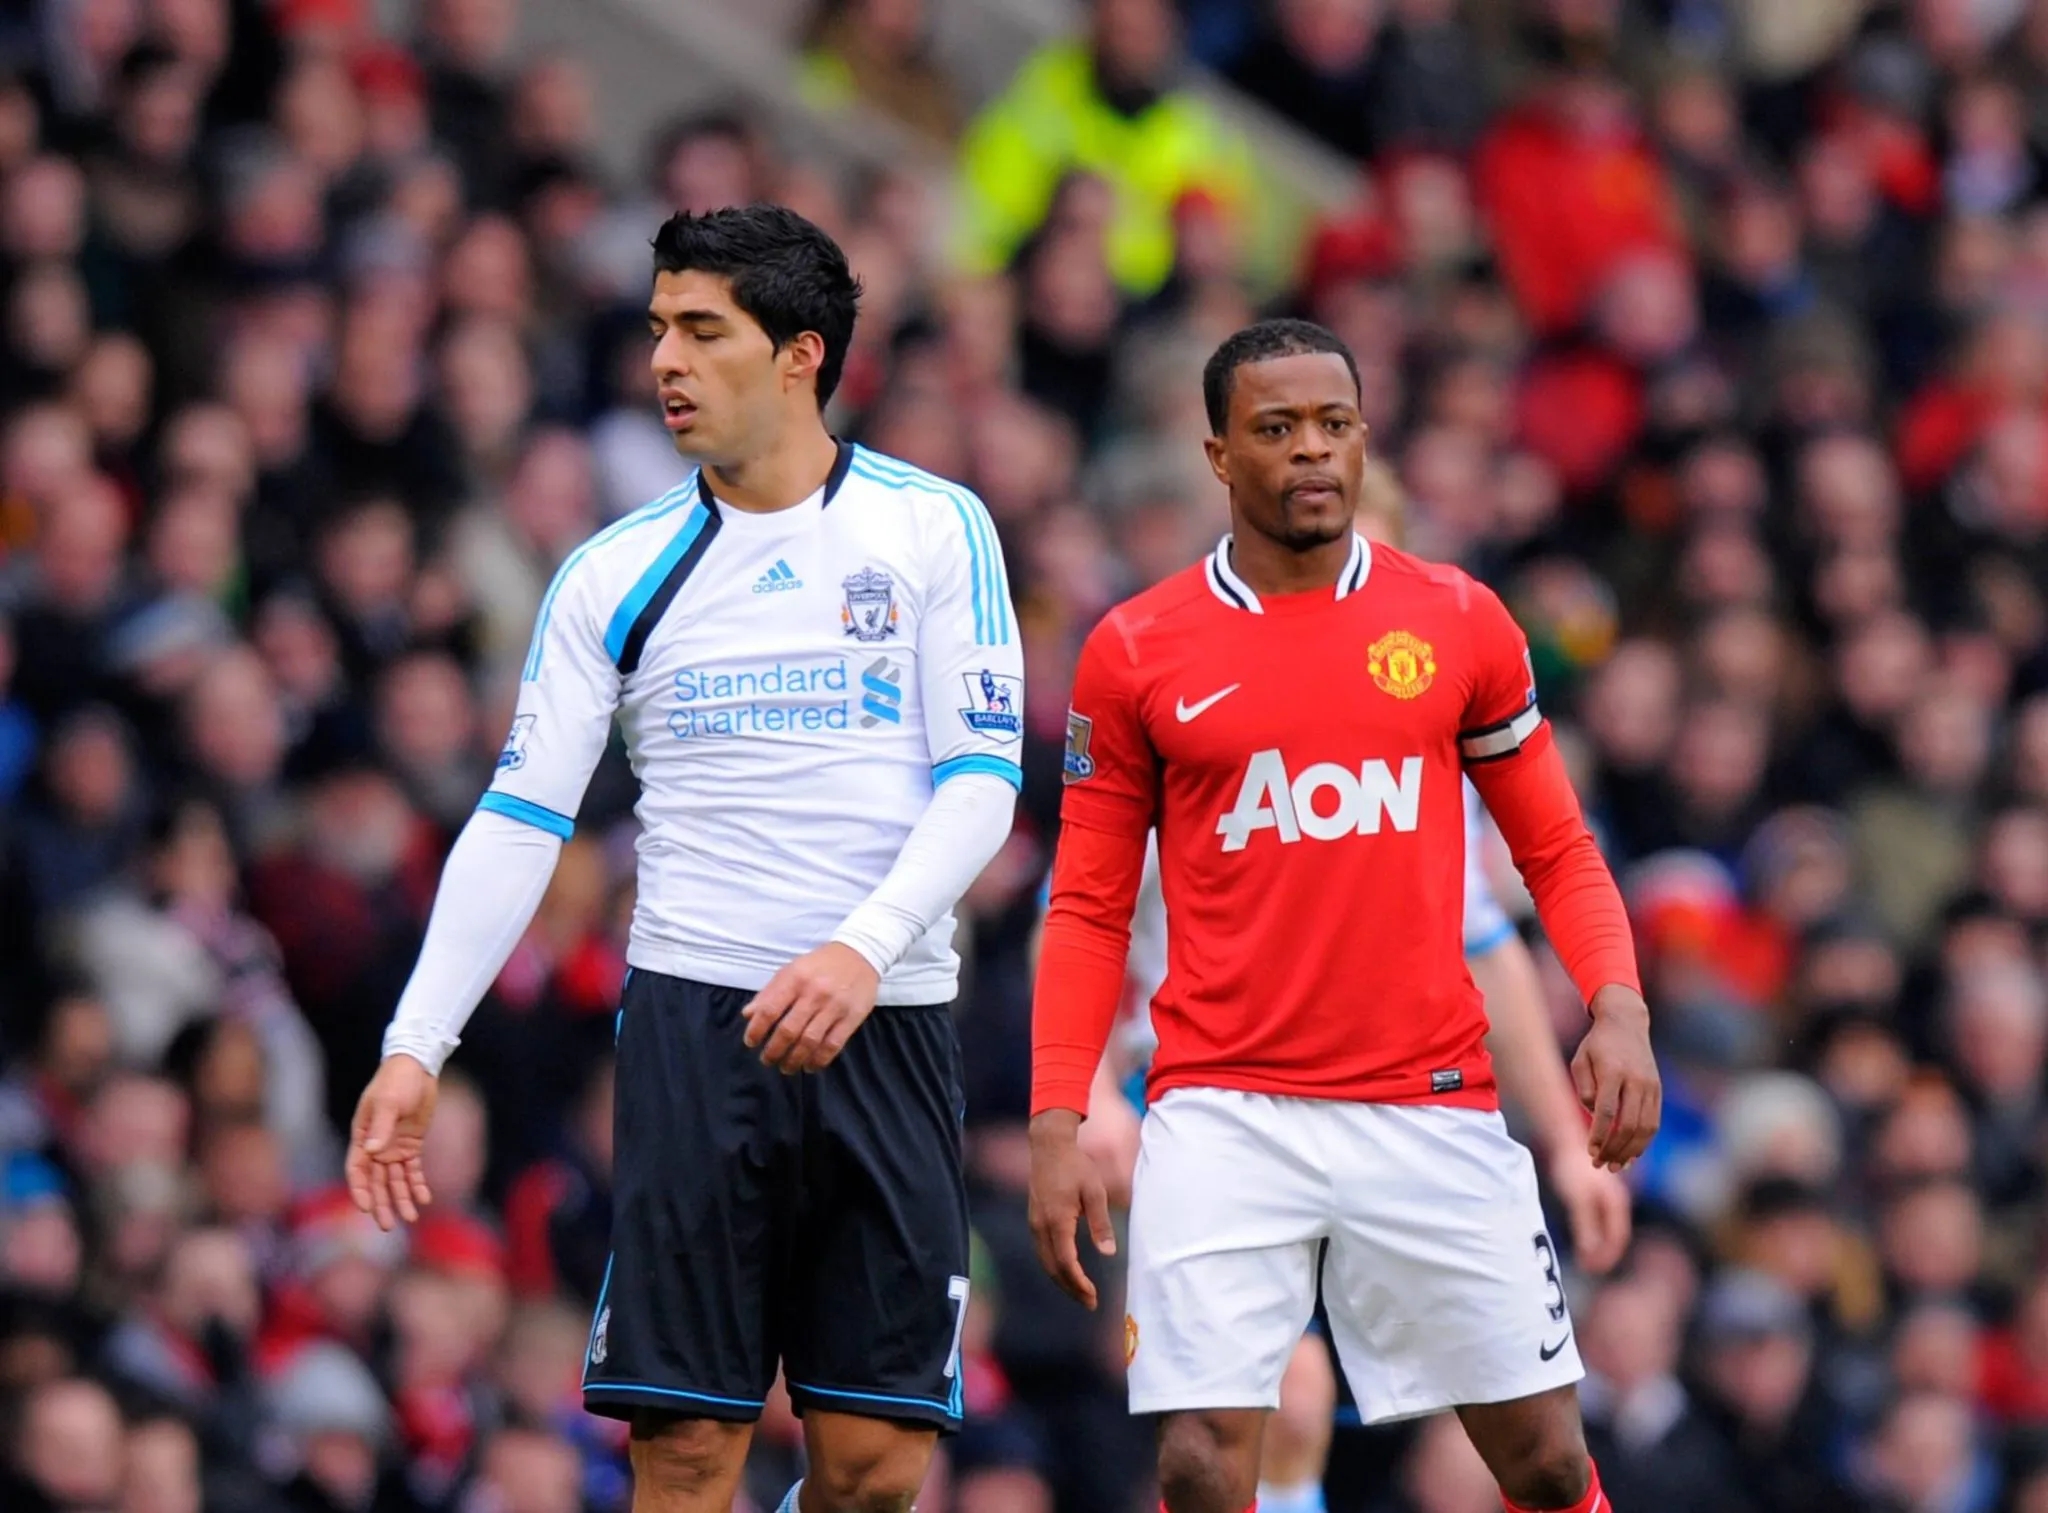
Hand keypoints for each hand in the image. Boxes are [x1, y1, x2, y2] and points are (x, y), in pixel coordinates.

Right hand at [346, 1054, 438, 1230]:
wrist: (417, 1067)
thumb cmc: (397, 1081)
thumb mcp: (389, 1102)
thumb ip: (381, 1126)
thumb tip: (373, 1151)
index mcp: (362, 1137)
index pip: (357, 1170)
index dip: (360, 1190)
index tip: (366, 1208)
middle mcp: (375, 1146)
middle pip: (376, 1182)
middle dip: (381, 1204)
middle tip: (387, 1227)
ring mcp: (393, 1147)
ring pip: (395, 1180)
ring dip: (401, 1199)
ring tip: (411, 1218)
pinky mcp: (411, 1145)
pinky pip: (412, 1170)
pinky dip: (417, 1185)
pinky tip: (425, 1198)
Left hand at [742, 943, 880, 1072]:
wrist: (860, 954)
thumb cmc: (820, 964)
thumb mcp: (791, 970)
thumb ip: (769, 992)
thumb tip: (748, 1015)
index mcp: (795, 978)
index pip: (769, 1010)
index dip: (756, 1030)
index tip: (751, 1042)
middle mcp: (814, 993)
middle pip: (789, 1030)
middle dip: (774, 1051)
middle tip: (767, 1060)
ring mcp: (834, 1007)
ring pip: (810, 1041)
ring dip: (794, 1060)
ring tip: (786, 1067)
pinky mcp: (851, 1018)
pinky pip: (832, 1045)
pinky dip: (819, 1060)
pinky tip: (810, 1066)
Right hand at [1027, 1110, 1116, 1308]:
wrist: (1049, 1147)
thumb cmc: (1076, 1166)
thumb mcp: (1095, 1192)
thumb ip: (1100, 1223)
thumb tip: (1108, 1253)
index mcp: (1057, 1221)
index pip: (1067, 1262)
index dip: (1079, 1283)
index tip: (1093, 1296)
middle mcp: (1041, 1226)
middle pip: (1053, 1268)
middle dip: (1071, 1289)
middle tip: (1089, 1303)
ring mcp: (1034, 1223)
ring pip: (1045, 1262)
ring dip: (1062, 1280)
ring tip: (1080, 1293)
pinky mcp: (1034, 1220)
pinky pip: (1042, 1251)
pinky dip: (1054, 1267)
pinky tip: (1067, 1271)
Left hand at [1547, 1149, 1632, 1273]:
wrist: (1566, 1142)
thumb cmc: (1572, 1169)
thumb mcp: (1578, 1200)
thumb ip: (1585, 1225)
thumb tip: (1590, 1253)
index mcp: (1616, 1204)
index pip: (1618, 1238)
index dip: (1607, 1256)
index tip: (1593, 1270)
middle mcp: (1617, 1201)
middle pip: (1616, 1235)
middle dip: (1604, 1255)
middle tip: (1588, 1269)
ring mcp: (1609, 1197)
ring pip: (1609, 1228)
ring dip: (1600, 1245)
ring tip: (1584, 1258)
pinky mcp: (1599, 1194)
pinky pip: (1601, 1220)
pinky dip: (1595, 1233)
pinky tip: (1581, 1238)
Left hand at [1571, 986, 1660, 1172]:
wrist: (1626, 1023)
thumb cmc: (1597, 1045)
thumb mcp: (1580, 1060)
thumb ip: (1584, 1089)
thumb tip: (1593, 1118)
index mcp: (1613, 1071)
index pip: (1607, 1111)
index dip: (1599, 1135)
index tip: (1590, 1152)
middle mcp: (1635, 1080)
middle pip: (1628, 1124)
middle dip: (1613, 1149)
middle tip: (1600, 1165)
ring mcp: (1650, 1086)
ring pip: (1645, 1128)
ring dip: (1630, 1152)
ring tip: (1615, 1166)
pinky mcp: (1658, 1091)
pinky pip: (1653, 1122)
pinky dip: (1643, 1142)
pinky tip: (1632, 1155)